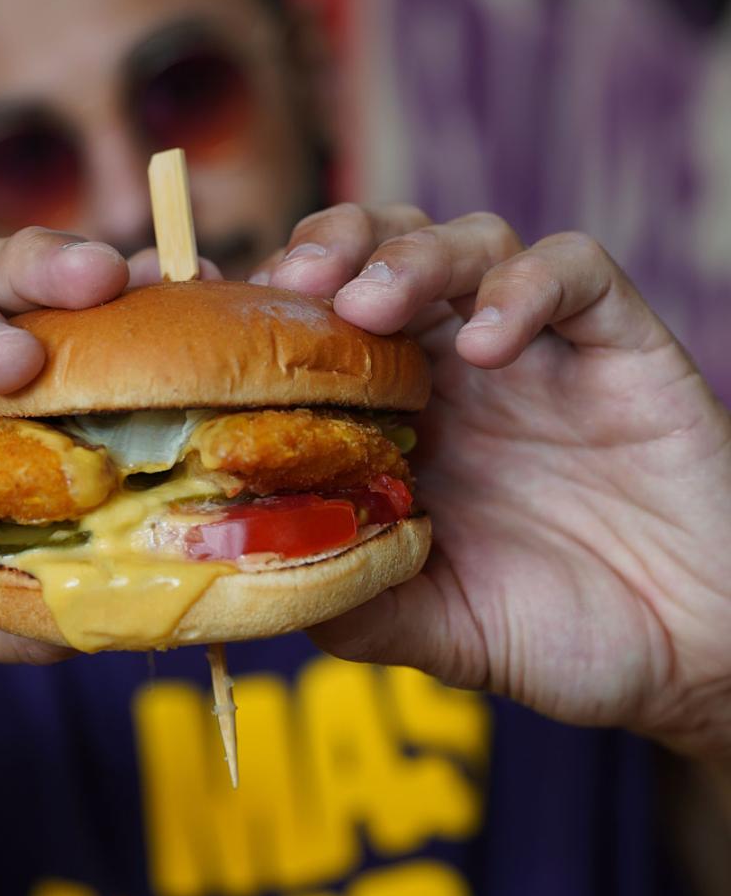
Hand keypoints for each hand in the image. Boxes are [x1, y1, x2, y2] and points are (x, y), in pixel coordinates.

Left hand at [254, 203, 730, 758]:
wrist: (691, 653)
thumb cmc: (555, 632)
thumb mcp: (431, 628)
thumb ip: (349, 597)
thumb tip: (243, 586)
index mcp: (400, 423)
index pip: (321, 327)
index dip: (266, 306)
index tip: (212, 312)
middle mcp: (457, 372)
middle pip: (382, 254)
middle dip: (332, 249)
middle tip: (297, 284)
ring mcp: (537, 352)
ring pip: (469, 241)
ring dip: (412, 257)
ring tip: (375, 307)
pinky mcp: (620, 344)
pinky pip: (576, 273)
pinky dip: (527, 289)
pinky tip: (490, 342)